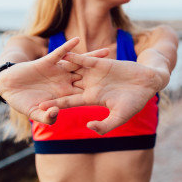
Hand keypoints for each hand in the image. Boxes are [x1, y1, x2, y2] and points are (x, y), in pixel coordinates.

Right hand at [0, 38, 108, 123]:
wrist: (8, 87)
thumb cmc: (21, 102)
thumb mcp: (34, 113)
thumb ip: (45, 117)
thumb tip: (55, 115)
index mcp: (65, 94)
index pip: (85, 94)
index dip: (99, 94)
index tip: (116, 94)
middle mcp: (65, 81)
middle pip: (88, 76)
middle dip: (103, 73)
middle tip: (121, 70)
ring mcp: (58, 71)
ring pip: (79, 62)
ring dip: (92, 57)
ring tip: (108, 51)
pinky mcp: (47, 62)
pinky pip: (60, 52)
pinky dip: (68, 47)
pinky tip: (78, 40)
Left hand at [39, 53, 163, 134]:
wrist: (148, 83)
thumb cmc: (135, 102)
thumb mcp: (119, 118)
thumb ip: (104, 126)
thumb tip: (88, 127)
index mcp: (92, 99)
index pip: (69, 101)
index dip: (55, 104)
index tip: (39, 107)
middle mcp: (91, 85)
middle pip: (67, 85)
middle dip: (52, 86)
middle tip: (34, 87)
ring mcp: (95, 74)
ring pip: (73, 71)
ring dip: (60, 69)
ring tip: (43, 67)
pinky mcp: (102, 63)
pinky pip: (85, 60)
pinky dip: (74, 57)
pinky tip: (62, 54)